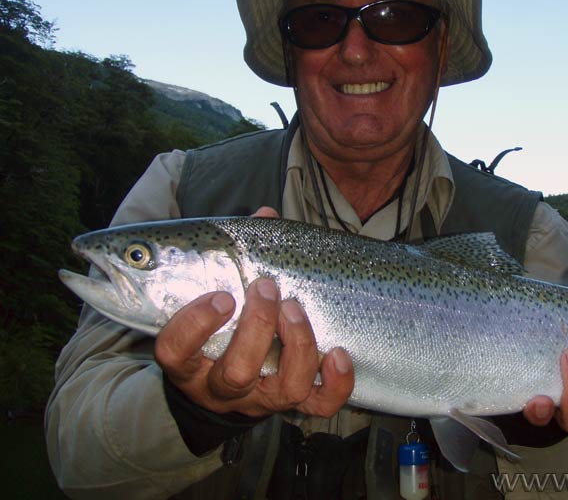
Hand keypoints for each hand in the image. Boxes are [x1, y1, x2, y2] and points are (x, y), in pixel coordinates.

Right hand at [155, 206, 353, 417]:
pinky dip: (335, 383)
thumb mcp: (212, 296)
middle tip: (266, 288)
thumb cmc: (217, 328)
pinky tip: (338, 353)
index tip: (222, 295)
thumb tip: (265, 214)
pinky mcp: (291, 404)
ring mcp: (259, 399)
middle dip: (258, 327)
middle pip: (237, 372)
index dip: (195, 325)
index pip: (175, 352)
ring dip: (297, 345)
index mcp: (189, 360)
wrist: (219, 381)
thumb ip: (233, 257)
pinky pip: (319, 406)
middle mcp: (221, 386)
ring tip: (295, 308)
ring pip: (282, 391)